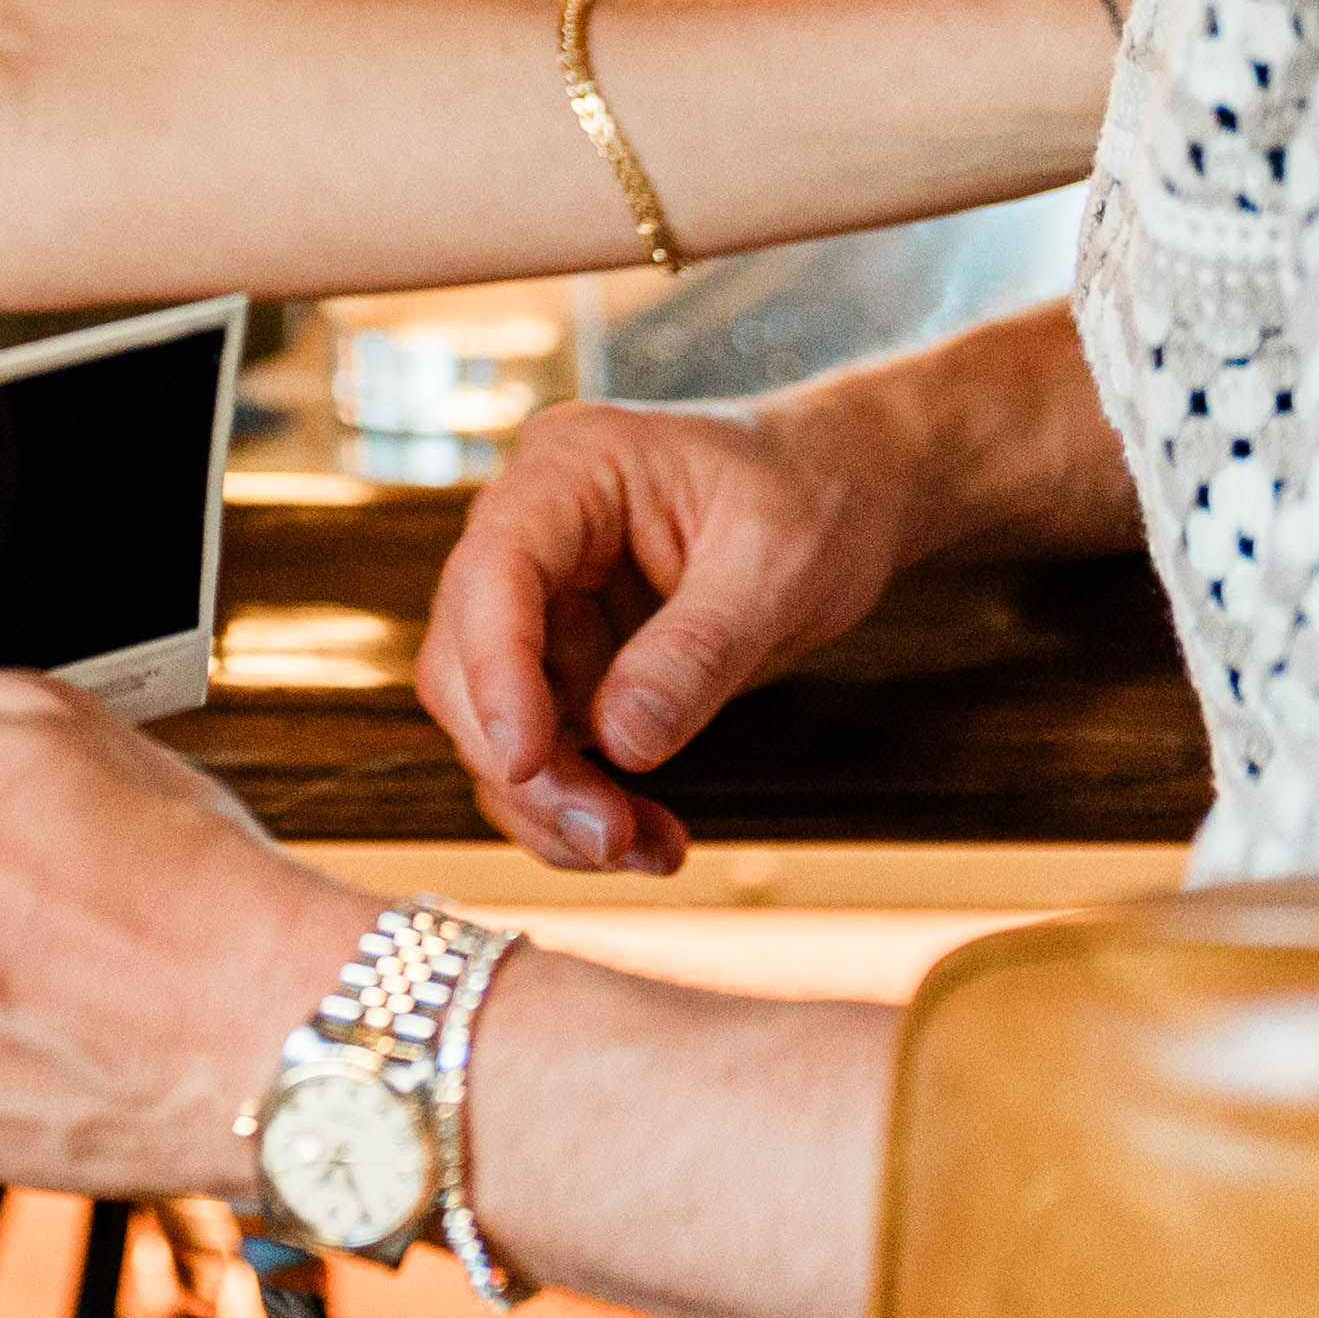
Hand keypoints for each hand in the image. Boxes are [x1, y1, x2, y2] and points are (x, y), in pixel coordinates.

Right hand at [420, 389, 921, 873]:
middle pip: (467, 656)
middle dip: (525, 761)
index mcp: (572, 467)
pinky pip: (545, 748)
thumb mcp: (780, 566)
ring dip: (551, 801)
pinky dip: (582, 804)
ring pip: (492, 720)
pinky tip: (650, 838)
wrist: (851, 494)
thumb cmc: (816, 495)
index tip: (527, 762)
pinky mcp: (570, 662)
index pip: (495, 568)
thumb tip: (622, 742)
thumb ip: (697, 651)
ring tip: (645, 850)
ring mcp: (546, 602)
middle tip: (607, 834)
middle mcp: (535, 532)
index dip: (495, 669)